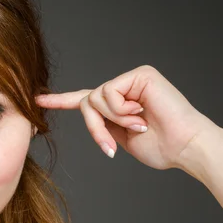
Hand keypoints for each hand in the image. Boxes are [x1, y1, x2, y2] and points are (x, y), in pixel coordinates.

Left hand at [35, 65, 217, 169]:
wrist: (184, 147)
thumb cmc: (160, 147)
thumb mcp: (120, 137)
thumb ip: (101, 123)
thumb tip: (86, 111)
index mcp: (118, 104)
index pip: (85, 99)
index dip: (60, 101)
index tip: (38, 100)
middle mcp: (124, 88)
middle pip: (87, 102)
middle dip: (95, 128)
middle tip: (110, 146)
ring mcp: (132, 79)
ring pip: (95, 98)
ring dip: (112, 120)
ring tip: (137, 126)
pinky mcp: (140, 74)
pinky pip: (109, 92)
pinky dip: (120, 110)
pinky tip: (141, 114)